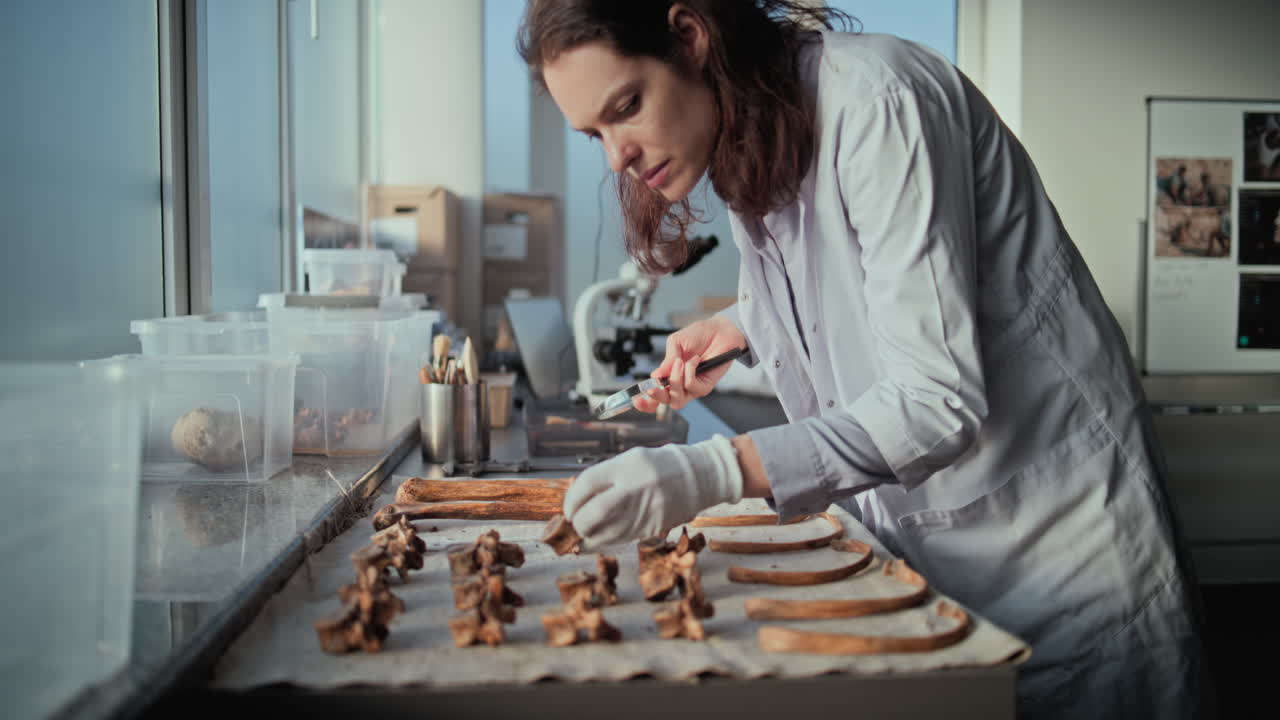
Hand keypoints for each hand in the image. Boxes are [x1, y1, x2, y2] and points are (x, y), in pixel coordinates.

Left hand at [563, 435, 742, 549]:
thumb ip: (605, 478)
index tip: (567, 509)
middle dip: (578, 523)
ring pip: (607, 533)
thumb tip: (576, 501)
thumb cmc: (658, 467)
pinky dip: (605, 541)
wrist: (698, 478)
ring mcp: (647, 510)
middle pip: (595, 513)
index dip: (571, 501)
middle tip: (573, 523)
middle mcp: (637, 488)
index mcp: (628, 465)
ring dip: (589, 537)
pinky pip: (622, 539)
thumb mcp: (630, 460)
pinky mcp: (654, 527)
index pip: (587, 484)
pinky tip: (598, 539)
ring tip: (583, 533)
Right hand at [634, 315, 746, 413]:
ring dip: (675, 381)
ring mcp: (692, 387)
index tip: (636, 400)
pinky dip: (689, 373)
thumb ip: (666, 360)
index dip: (646, 402)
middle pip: (665, 402)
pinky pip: (692, 386)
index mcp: (669, 376)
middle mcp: (680, 385)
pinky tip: (693, 360)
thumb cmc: (698, 335)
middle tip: (652, 387)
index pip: (656, 395)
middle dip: (656, 396)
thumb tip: (655, 375)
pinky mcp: (705, 386)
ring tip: (679, 363)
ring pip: (678, 398)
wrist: (719, 330)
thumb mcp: (676, 343)